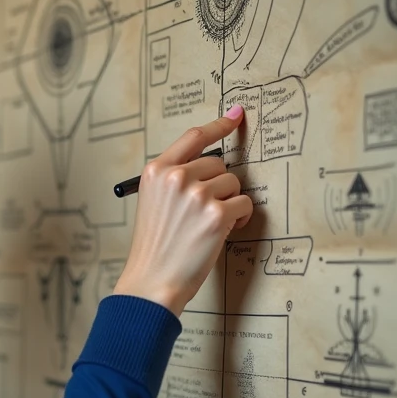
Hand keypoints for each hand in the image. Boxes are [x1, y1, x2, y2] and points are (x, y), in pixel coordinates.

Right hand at [113, 105, 253, 315]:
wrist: (152, 281)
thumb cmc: (155, 246)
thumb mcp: (153, 202)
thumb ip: (175, 179)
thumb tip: (212, 165)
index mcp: (156, 171)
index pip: (194, 137)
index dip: (219, 125)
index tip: (236, 116)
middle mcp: (175, 177)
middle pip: (219, 164)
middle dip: (219, 186)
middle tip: (204, 212)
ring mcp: (197, 194)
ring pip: (234, 184)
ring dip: (230, 203)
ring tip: (209, 225)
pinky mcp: (216, 214)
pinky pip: (244, 204)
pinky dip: (241, 218)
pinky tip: (224, 231)